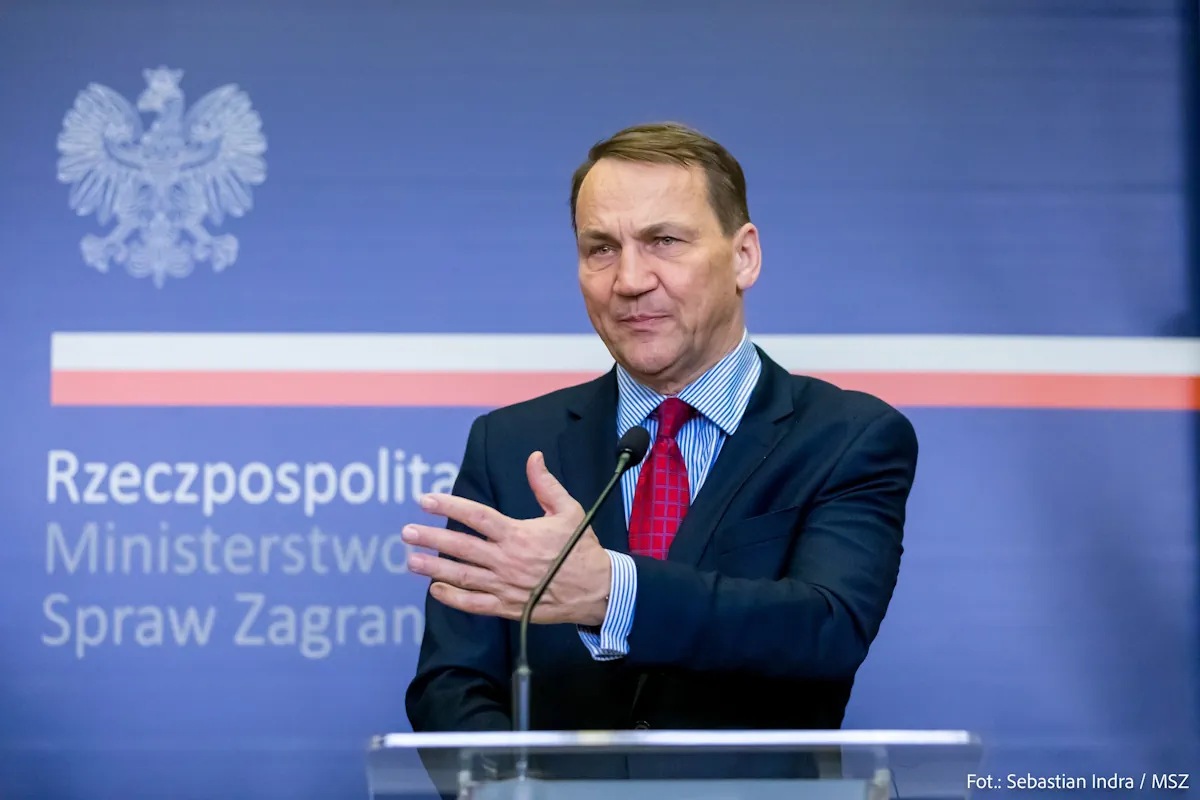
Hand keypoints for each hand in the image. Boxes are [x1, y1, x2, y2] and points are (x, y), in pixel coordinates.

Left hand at [403, 451, 612, 626]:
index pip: (476, 516)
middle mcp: (507, 559)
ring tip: (410, 560)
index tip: (425, 500)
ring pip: (462, 576)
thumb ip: (545, 485)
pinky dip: (453, 598)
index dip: (449, 507)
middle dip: (431, 538)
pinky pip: (474, 603)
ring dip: (434, 568)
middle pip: (461, 547)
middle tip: (406, 532)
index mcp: (518, 533)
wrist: (596, 589)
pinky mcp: (508, 607)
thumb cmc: (581, 548)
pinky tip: (435, 589)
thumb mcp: (568, 510)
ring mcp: (505, 585)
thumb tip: (533, 457)